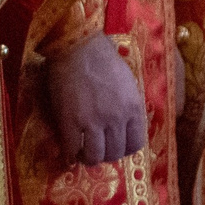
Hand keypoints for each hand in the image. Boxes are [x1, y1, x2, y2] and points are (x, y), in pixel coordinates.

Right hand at [47, 32, 147, 166]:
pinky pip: (72, 147)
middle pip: (116, 153)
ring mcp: (93, 121)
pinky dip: (70, 154)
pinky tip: (68, 151)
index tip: (116, 146)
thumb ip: (127, 105)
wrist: (77, 45)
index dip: (125, 149)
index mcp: (133, 109)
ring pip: (95, 155)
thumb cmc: (102, 58)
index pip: (136, 144)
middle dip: (107, 155)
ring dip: (89, 158)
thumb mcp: (127, 82)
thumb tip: (123, 123)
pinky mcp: (71, 120)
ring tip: (83, 154)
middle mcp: (116, 119)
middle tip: (97, 150)